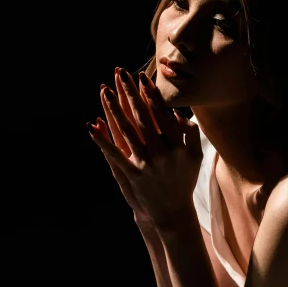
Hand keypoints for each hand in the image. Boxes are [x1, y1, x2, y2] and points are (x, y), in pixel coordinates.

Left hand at [87, 67, 202, 228]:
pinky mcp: (133, 175)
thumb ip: (190, 132)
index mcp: (178, 145)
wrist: (173, 213)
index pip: (161, 113)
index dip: (151, 94)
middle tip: (121, 73)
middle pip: (142, 117)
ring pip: (127, 131)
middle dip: (130, 93)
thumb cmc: (184, 180)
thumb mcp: (195, 156)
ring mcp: (147, 164)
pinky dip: (102, 140)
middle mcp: (162, 152)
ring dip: (114, 109)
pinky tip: (92, 126)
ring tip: (105, 90)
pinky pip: (115, 154)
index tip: (141, 78)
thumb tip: (174, 112)